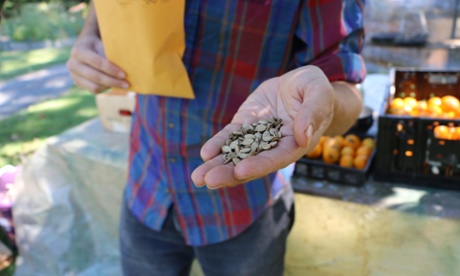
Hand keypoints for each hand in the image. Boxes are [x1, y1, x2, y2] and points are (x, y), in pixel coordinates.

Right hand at [66, 34, 128, 92]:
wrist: (85, 46)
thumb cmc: (97, 44)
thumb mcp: (102, 43)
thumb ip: (110, 53)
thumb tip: (125, 65)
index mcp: (79, 51)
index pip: (97, 62)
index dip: (111, 69)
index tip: (124, 74)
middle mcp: (73, 64)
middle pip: (96, 77)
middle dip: (113, 81)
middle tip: (127, 84)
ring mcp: (73, 75)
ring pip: (94, 86)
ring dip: (111, 86)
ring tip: (123, 85)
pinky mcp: (77, 83)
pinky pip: (93, 90)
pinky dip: (105, 88)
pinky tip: (114, 85)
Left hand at [191, 66, 335, 188]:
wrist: (300, 83)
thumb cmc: (316, 88)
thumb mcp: (319, 92)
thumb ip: (313, 112)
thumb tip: (303, 135)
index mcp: (296, 143)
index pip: (277, 158)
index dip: (259, 165)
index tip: (240, 171)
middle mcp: (275, 145)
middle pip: (252, 163)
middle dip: (229, 173)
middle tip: (208, 181)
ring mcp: (258, 136)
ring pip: (237, 154)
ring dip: (218, 166)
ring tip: (197, 178)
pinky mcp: (245, 125)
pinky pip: (230, 137)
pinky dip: (218, 146)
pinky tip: (205, 154)